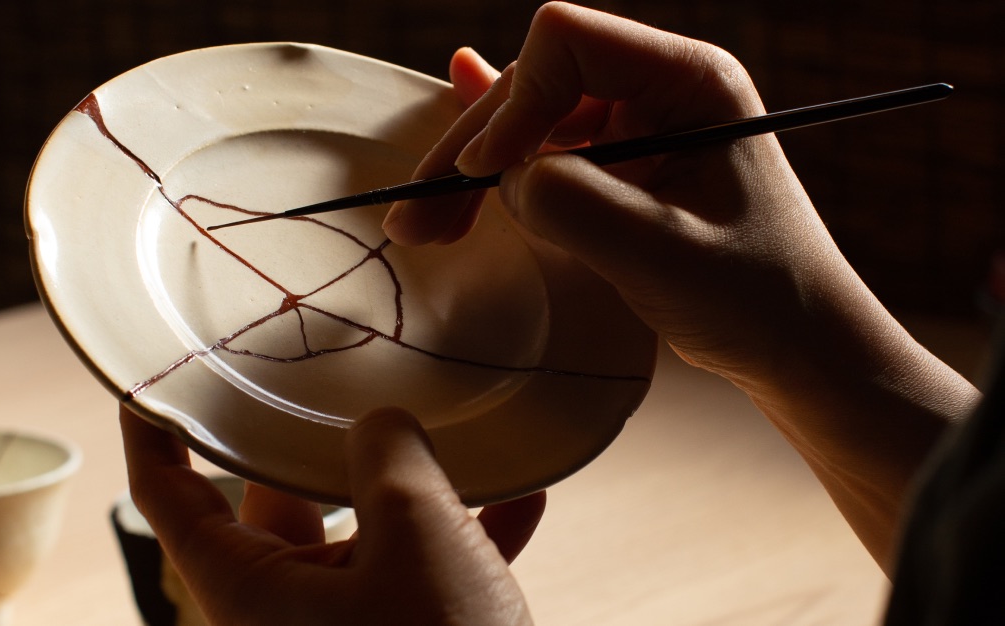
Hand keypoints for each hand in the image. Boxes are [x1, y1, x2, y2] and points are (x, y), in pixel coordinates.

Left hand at [120, 405, 544, 624]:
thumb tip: (382, 426)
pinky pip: (420, 576)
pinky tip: (520, 499)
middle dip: (310, 443)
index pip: (168, 496)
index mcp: (248, 590)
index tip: (154, 379)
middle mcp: (282, 613)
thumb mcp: (415, 532)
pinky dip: (462, 538)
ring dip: (411, 492)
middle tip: (331, 379)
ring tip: (451, 438)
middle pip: (275, 506)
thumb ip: (389, 455)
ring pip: (361, 538)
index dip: (155, 431)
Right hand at [384, 2, 822, 390]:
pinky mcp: (623, 167)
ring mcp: (639, 127)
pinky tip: (460, 159)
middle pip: (535, 84)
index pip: (567, 42)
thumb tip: (502, 175)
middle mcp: (660, 89)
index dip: (513, 103)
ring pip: (530, 124)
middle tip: (417, 220)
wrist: (797, 346)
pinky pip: (548, 150)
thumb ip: (573, 202)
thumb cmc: (754, 296)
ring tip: (426, 229)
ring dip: (472, 171)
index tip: (485, 178)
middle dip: (472, 146)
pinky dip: (500, 167)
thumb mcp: (660, 253)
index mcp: (688, 81)